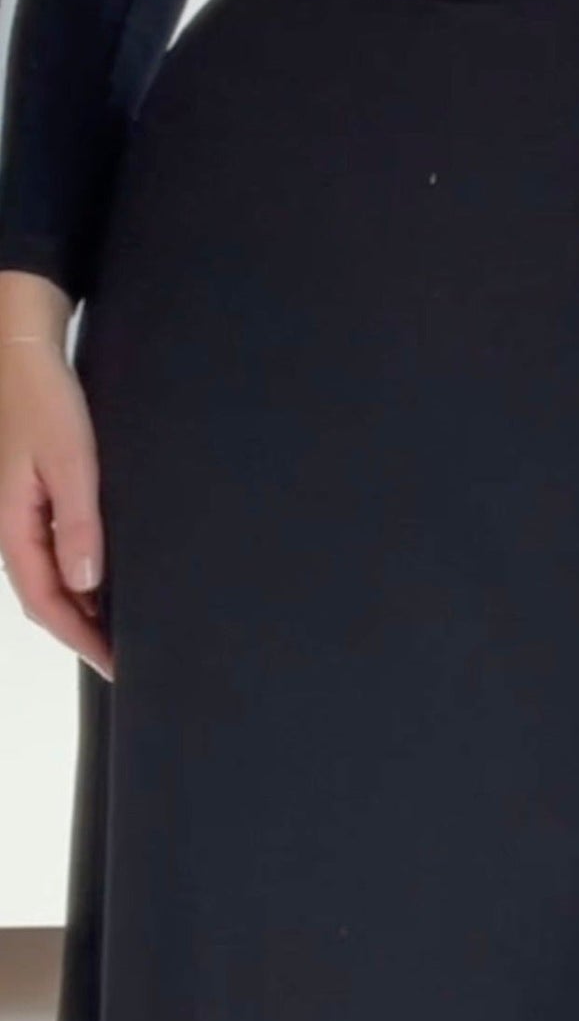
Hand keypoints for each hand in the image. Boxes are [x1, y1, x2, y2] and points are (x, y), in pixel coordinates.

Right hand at [0, 273, 111, 675]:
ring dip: (79, 608)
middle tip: (125, 658)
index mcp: (12, 526)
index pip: (46, 603)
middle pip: (44, 598)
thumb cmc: (44, 402)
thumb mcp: (68, 462)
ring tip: (119, 630)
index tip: (117, 666)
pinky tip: (102, 579)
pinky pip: (50, 552)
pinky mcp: (30, 498)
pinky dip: (76, 576)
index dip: (81, 640)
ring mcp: (18, 514)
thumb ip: (77, 523)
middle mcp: (10, 527)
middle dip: (81, 633)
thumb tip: (86, 584)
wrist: (23, 354)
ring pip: (47, 578)